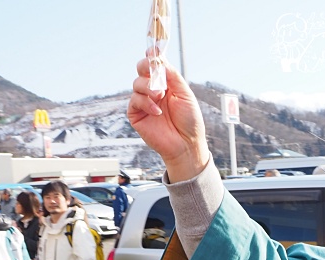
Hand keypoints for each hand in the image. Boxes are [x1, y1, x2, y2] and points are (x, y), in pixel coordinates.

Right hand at [128, 56, 209, 181]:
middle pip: (141, 69)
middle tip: (154, 72)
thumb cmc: (189, 121)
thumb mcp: (184, 94)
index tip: (153, 50)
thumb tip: (159, 59)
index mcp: (166, 84)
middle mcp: (154, 90)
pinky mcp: (136, 114)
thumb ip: (172, 76)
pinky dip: (145, 103)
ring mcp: (144, 102)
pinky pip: (135, 100)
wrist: (186, 144)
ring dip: (148, 88)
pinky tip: (157, 111)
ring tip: (160, 97)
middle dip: (146, 67)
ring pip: (137, 83)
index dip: (152, 56)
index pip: (155, 65)